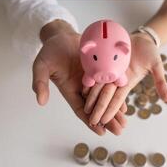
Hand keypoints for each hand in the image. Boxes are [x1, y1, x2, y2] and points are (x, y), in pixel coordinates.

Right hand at [32, 20, 126, 134]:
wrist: (61, 35)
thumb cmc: (50, 51)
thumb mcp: (41, 66)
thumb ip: (40, 82)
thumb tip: (40, 101)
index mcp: (70, 90)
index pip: (82, 110)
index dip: (91, 121)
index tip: (101, 132)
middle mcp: (83, 88)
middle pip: (97, 108)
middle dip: (108, 120)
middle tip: (120, 130)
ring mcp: (93, 79)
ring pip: (105, 98)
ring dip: (115, 110)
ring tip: (125, 122)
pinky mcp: (100, 69)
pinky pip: (110, 83)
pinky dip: (118, 92)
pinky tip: (126, 102)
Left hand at [84, 32, 166, 125]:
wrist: (141, 38)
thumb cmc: (150, 52)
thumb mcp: (157, 65)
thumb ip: (160, 81)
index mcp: (127, 83)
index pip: (117, 99)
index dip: (111, 110)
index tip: (104, 121)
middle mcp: (116, 79)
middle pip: (105, 96)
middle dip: (99, 110)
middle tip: (92, 122)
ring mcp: (109, 70)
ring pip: (97, 87)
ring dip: (91, 100)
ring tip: (84, 111)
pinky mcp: (103, 61)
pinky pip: (93, 72)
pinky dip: (88, 82)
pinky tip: (81, 90)